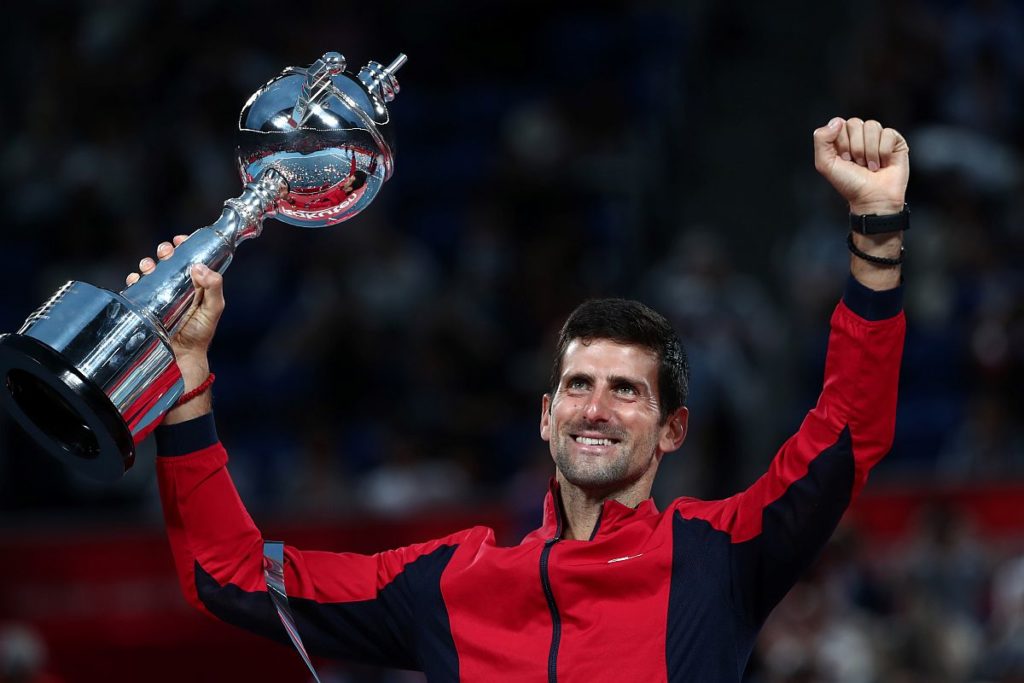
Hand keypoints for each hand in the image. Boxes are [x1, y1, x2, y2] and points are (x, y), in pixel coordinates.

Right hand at [126, 236, 225, 421]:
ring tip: (148, 266)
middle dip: (165, 252)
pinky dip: (134, 280)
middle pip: (169, 261)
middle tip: (165, 251)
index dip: (186, 247)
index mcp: (196, 285)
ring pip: (151, 272)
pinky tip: (136, 280)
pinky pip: (136, 288)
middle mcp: (178, 288)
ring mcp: (160, 296)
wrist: (180, 357)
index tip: (181, 240)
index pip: (190, 260)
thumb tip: (199, 267)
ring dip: (148, 264)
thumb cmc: (200, 334)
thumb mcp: (214, 309)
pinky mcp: (145, 305)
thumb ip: (214, 288)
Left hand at [813, 117, 908, 215]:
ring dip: (869, 151)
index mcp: (843, 138)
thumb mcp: (825, 164)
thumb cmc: (849, 183)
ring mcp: (878, 137)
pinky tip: (883, 164)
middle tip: (857, 164)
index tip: (844, 159)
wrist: (871, 198)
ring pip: (872, 126)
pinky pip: (888, 133)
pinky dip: (883, 152)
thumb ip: (821, 139)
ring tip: (870, 166)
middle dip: (854, 147)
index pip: (839, 123)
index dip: (841, 142)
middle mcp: (860, 135)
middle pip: (855, 123)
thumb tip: (837, 121)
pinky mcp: (896, 141)